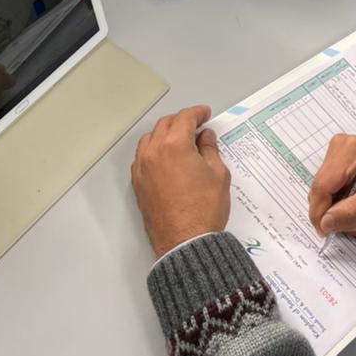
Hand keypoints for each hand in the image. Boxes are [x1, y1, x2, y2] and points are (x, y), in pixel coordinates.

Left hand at [131, 105, 230, 258]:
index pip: (185, 118)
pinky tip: (167, 157)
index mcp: (175, 145)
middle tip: (197, 125)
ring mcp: (142, 169)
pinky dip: (154, 150)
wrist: (185, 242)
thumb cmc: (204, 209)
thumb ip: (209, 149)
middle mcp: (154, 153)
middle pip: (165, 124)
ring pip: (150, 139)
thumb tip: (205, 137)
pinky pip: (143, 156)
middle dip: (181, 121)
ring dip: (165, 133)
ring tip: (181, 140)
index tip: (206, 115)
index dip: (198, 113)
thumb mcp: (218, 173)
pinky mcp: (138, 184)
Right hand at [308, 134, 355, 239]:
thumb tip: (325, 224)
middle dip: (338, 216)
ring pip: (327, 193)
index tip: (331, 233)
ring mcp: (337, 153)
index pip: (321, 188)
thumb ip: (352, 211)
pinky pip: (334, 188)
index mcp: (348, 152)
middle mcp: (338, 148)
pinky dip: (346, 203)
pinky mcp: (339, 161)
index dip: (321, 215)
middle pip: (323, 192)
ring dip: (344, 212)